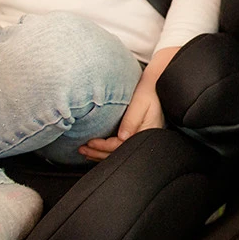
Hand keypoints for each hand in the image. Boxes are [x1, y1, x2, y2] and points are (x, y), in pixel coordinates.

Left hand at [78, 46, 178, 162]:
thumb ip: (131, 120)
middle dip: (98, 153)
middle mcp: (143, 139)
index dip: (104, 147)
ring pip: (118, 152)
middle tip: (82, 150)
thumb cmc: (149, 92)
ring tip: (85, 151)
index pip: (121, 146)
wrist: (156, 86)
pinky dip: (106, 150)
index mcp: (146, 134)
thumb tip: (122, 137)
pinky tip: (97, 149)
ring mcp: (139, 139)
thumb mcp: (141, 103)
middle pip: (118, 153)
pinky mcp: (135, 135)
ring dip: (100, 153)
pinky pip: (120, 147)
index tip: (90, 142)